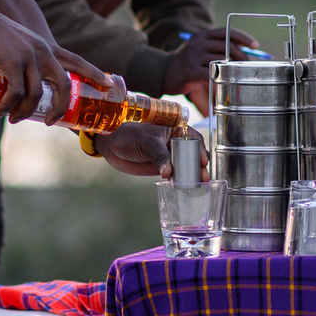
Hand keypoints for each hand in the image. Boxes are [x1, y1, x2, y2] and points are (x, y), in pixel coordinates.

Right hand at [0, 15, 108, 124]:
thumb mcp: (22, 44)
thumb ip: (29, 59)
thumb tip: (24, 84)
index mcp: (48, 48)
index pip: (77, 61)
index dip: (94, 73)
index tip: (109, 85)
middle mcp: (44, 52)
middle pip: (63, 85)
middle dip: (60, 107)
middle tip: (51, 121)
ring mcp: (30, 57)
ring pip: (37, 94)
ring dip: (25, 112)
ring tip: (14, 118)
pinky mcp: (13, 62)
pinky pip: (16, 93)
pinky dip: (9, 106)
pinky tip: (0, 112)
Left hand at [92, 123, 208, 180]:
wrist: (111, 144)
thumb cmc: (129, 134)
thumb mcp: (147, 142)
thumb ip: (159, 156)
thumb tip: (169, 172)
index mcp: (175, 129)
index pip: (194, 138)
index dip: (200, 149)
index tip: (203, 161)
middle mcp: (175, 142)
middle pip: (193, 154)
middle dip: (199, 166)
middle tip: (203, 177)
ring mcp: (169, 155)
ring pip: (185, 165)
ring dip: (191, 175)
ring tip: (196, 185)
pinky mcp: (162, 167)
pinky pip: (175, 174)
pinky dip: (179, 180)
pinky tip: (182, 187)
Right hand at [162, 27, 260, 115]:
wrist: (165, 73)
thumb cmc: (190, 63)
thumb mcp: (202, 50)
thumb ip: (219, 49)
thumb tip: (246, 52)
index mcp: (202, 36)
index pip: (226, 32)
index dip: (243, 37)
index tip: (256, 45)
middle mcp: (198, 43)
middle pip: (226, 46)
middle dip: (242, 56)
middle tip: (249, 65)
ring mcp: (193, 57)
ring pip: (221, 60)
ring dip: (234, 68)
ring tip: (240, 75)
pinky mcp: (191, 71)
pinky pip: (212, 74)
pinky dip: (222, 78)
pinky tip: (226, 82)